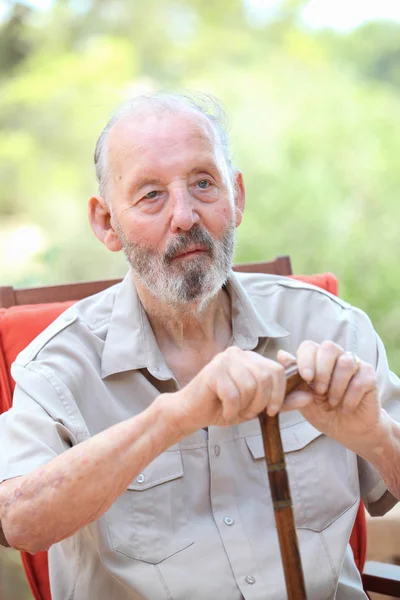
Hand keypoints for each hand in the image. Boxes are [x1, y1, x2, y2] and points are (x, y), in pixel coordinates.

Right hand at [170, 346, 285, 434]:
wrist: (190, 413)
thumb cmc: (222, 407)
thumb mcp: (257, 406)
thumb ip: (283, 401)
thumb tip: (311, 397)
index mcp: (250, 358)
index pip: (277, 370)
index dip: (279, 394)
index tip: (271, 410)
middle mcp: (238, 354)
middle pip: (266, 378)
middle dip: (261, 402)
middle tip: (249, 413)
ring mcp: (224, 360)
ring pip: (250, 387)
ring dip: (245, 407)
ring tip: (234, 410)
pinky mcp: (213, 372)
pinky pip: (233, 394)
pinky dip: (231, 410)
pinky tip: (223, 411)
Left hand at [278, 340, 381, 449]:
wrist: (346, 430)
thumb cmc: (322, 411)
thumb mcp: (302, 398)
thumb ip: (292, 378)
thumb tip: (281, 355)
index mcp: (316, 359)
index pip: (309, 346)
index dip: (306, 359)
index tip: (306, 378)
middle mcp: (335, 357)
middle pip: (329, 347)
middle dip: (322, 371)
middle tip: (319, 391)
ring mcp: (354, 365)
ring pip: (346, 363)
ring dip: (336, 387)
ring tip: (332, 402)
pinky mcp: (369, 376)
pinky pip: (360, 380)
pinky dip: (350, 398)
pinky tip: (345, 407)